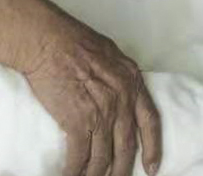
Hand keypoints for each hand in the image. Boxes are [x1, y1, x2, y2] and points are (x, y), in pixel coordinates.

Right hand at [19, 5, 161, 175]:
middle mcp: (122, 99)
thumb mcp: (108, 54)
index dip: (153, 147)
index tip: (152, 168)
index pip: (150, 121)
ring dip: (95, 175)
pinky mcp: (80, 123)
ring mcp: (102, 113)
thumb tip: (118, 92)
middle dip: (121, 170)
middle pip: (127, 147)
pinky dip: (75, 172)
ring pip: (103, 158)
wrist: (49, 41)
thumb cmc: (72, 40)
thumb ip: (118, 77)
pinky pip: (80, 158)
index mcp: (131, 80)